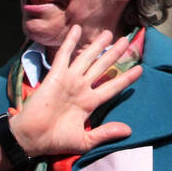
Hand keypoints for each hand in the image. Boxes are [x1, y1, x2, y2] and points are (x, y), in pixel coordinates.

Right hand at [8, 25, 141, 157]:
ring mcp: (69, 80)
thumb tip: (129, 131)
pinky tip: (77, 29)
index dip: (126, 78)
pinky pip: (64, 56)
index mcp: (89, 102)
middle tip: (127, 41)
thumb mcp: (85, 140)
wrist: (31, 138)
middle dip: (115, 54)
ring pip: (87, 58)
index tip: (140, 69)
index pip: (113, 87)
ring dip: (98, 45)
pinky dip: (70, 42)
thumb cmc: (55, 141)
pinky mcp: (56, 76)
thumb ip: (105, 133)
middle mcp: (82, 88)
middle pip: (103, 67)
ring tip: (110, 33)